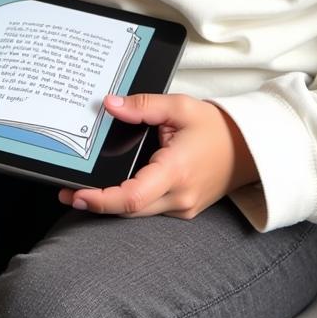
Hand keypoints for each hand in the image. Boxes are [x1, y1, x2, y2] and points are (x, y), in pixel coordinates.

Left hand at [59, 94, 258, 219]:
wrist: (249, 148)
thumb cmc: (217, 127)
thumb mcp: (180, 107)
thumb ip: (143, 105)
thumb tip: (110, 104)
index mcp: (176, 171)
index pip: (131, 196)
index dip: (101, 199)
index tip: (77, 194)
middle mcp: (179, 196)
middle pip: (129, 209)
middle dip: (97, 203)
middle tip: (67, 192)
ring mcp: (183, 208)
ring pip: (138, 213)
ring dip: (112, 203)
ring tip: (83, 191)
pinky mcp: (184, 210)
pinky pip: (150, 209)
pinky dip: (131, 201)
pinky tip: (114, 189)